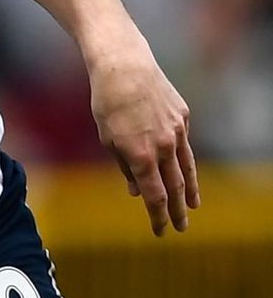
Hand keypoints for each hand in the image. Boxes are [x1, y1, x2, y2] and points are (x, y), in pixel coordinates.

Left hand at [89, 46, 198, 235]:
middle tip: (181, 228)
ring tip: (192, 205)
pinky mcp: (183, 117)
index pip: (154, 196)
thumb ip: (123, 166)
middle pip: (175, 187)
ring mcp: (177, 131)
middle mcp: (163, 146)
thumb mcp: (107, 136)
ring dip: (190, 190)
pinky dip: (182, 157)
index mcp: (141, 155)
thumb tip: (135, 191)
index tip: (159, 232)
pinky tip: (181, 166)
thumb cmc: (107, 101)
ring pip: (187, 167)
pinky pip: (183, 142)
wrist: (124, 66)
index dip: (157, 217)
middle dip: (177, 211)